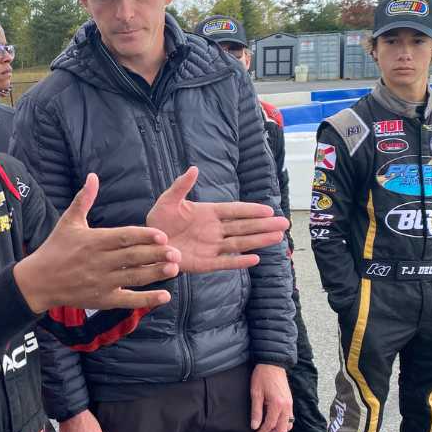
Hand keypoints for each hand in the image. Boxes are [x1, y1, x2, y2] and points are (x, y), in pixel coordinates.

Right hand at [15, 173, 178, 312]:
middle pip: (132, 258)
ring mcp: (101, 282)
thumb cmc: (55, 248)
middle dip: (155, 255)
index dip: (144, 236)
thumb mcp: (68, 222)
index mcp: (93, 241)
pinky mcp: (102, 299)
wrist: (38, 281)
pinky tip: (165, 295)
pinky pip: (127, 300)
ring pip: (133, 278)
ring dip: (155, 274)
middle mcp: (99, 262)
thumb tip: (93, 176)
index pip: (123, 238)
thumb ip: (84, 199)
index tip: (162, 235)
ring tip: (175, 269)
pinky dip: (146, 299)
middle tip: (177, 252)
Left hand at [147, 166, 289, 273]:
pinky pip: (224, 262)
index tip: (269, 210)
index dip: (251, 210)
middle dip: (263, 225)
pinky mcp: (204, 263)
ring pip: (239, 243)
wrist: (148, 244)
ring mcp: (211, 247)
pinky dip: (239, 261)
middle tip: (284, 224)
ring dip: (258, 240)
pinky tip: (255, 259)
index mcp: (208, 213)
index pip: (234, 211)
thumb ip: (181, 186)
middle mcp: (214, 230)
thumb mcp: (168, 200)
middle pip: (243, 227)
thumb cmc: (159, 221)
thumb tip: (194, 169)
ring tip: (278, 238)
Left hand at [249, 364, 293, 431]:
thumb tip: (254, 426)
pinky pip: (290, 419)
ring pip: (287, 426)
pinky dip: (283, 426)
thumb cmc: (262, 376)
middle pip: (281, 429)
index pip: (270, 424)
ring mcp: (290, 404)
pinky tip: (275, 427)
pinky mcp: (290, 402)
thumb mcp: (255, 393)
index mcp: (277, 404)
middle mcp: (286, 406)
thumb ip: (256, 411)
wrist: (273, 363)